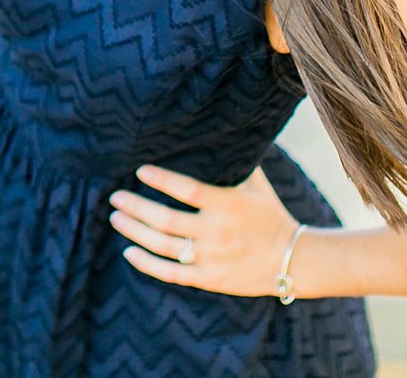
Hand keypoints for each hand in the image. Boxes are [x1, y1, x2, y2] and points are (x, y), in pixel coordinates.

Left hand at [108, 163, 299, 295]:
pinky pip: (170, 273)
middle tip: (115, 197)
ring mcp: (211, 258)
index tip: (139, 170)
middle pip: (166, 220)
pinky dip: (146, 264)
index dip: (162, 180)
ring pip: (163, 246)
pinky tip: (128, 252)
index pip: (188, 190)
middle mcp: (217, 232)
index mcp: (228, 205)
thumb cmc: (269, 214)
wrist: (292, 261)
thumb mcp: (257, 184)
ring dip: (134, 231)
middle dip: (135, 207)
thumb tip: (216, 127)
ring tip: (116, 218)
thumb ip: (234, 160)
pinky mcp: (208, 279)